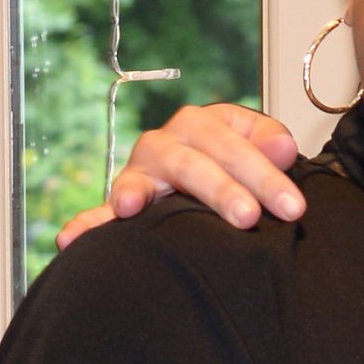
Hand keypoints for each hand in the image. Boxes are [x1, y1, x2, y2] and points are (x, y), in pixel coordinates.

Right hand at [55, 102, 308, 247]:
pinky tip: (71, 240)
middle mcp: (169, 142)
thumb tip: (284, 149)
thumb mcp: (264, 145)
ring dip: (139, 191)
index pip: (235, 145)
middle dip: (222, 190)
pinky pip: (100, 211)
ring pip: (144, 178)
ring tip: (135, 206)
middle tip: (249, 218)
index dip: (266, 175)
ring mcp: (143, 171)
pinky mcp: (127, 199)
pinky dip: (87, 224)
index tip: (292, 207)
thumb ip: (273, 145)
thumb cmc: (242, 160)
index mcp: (205, 124)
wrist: (219, 169)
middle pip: (193, 162)